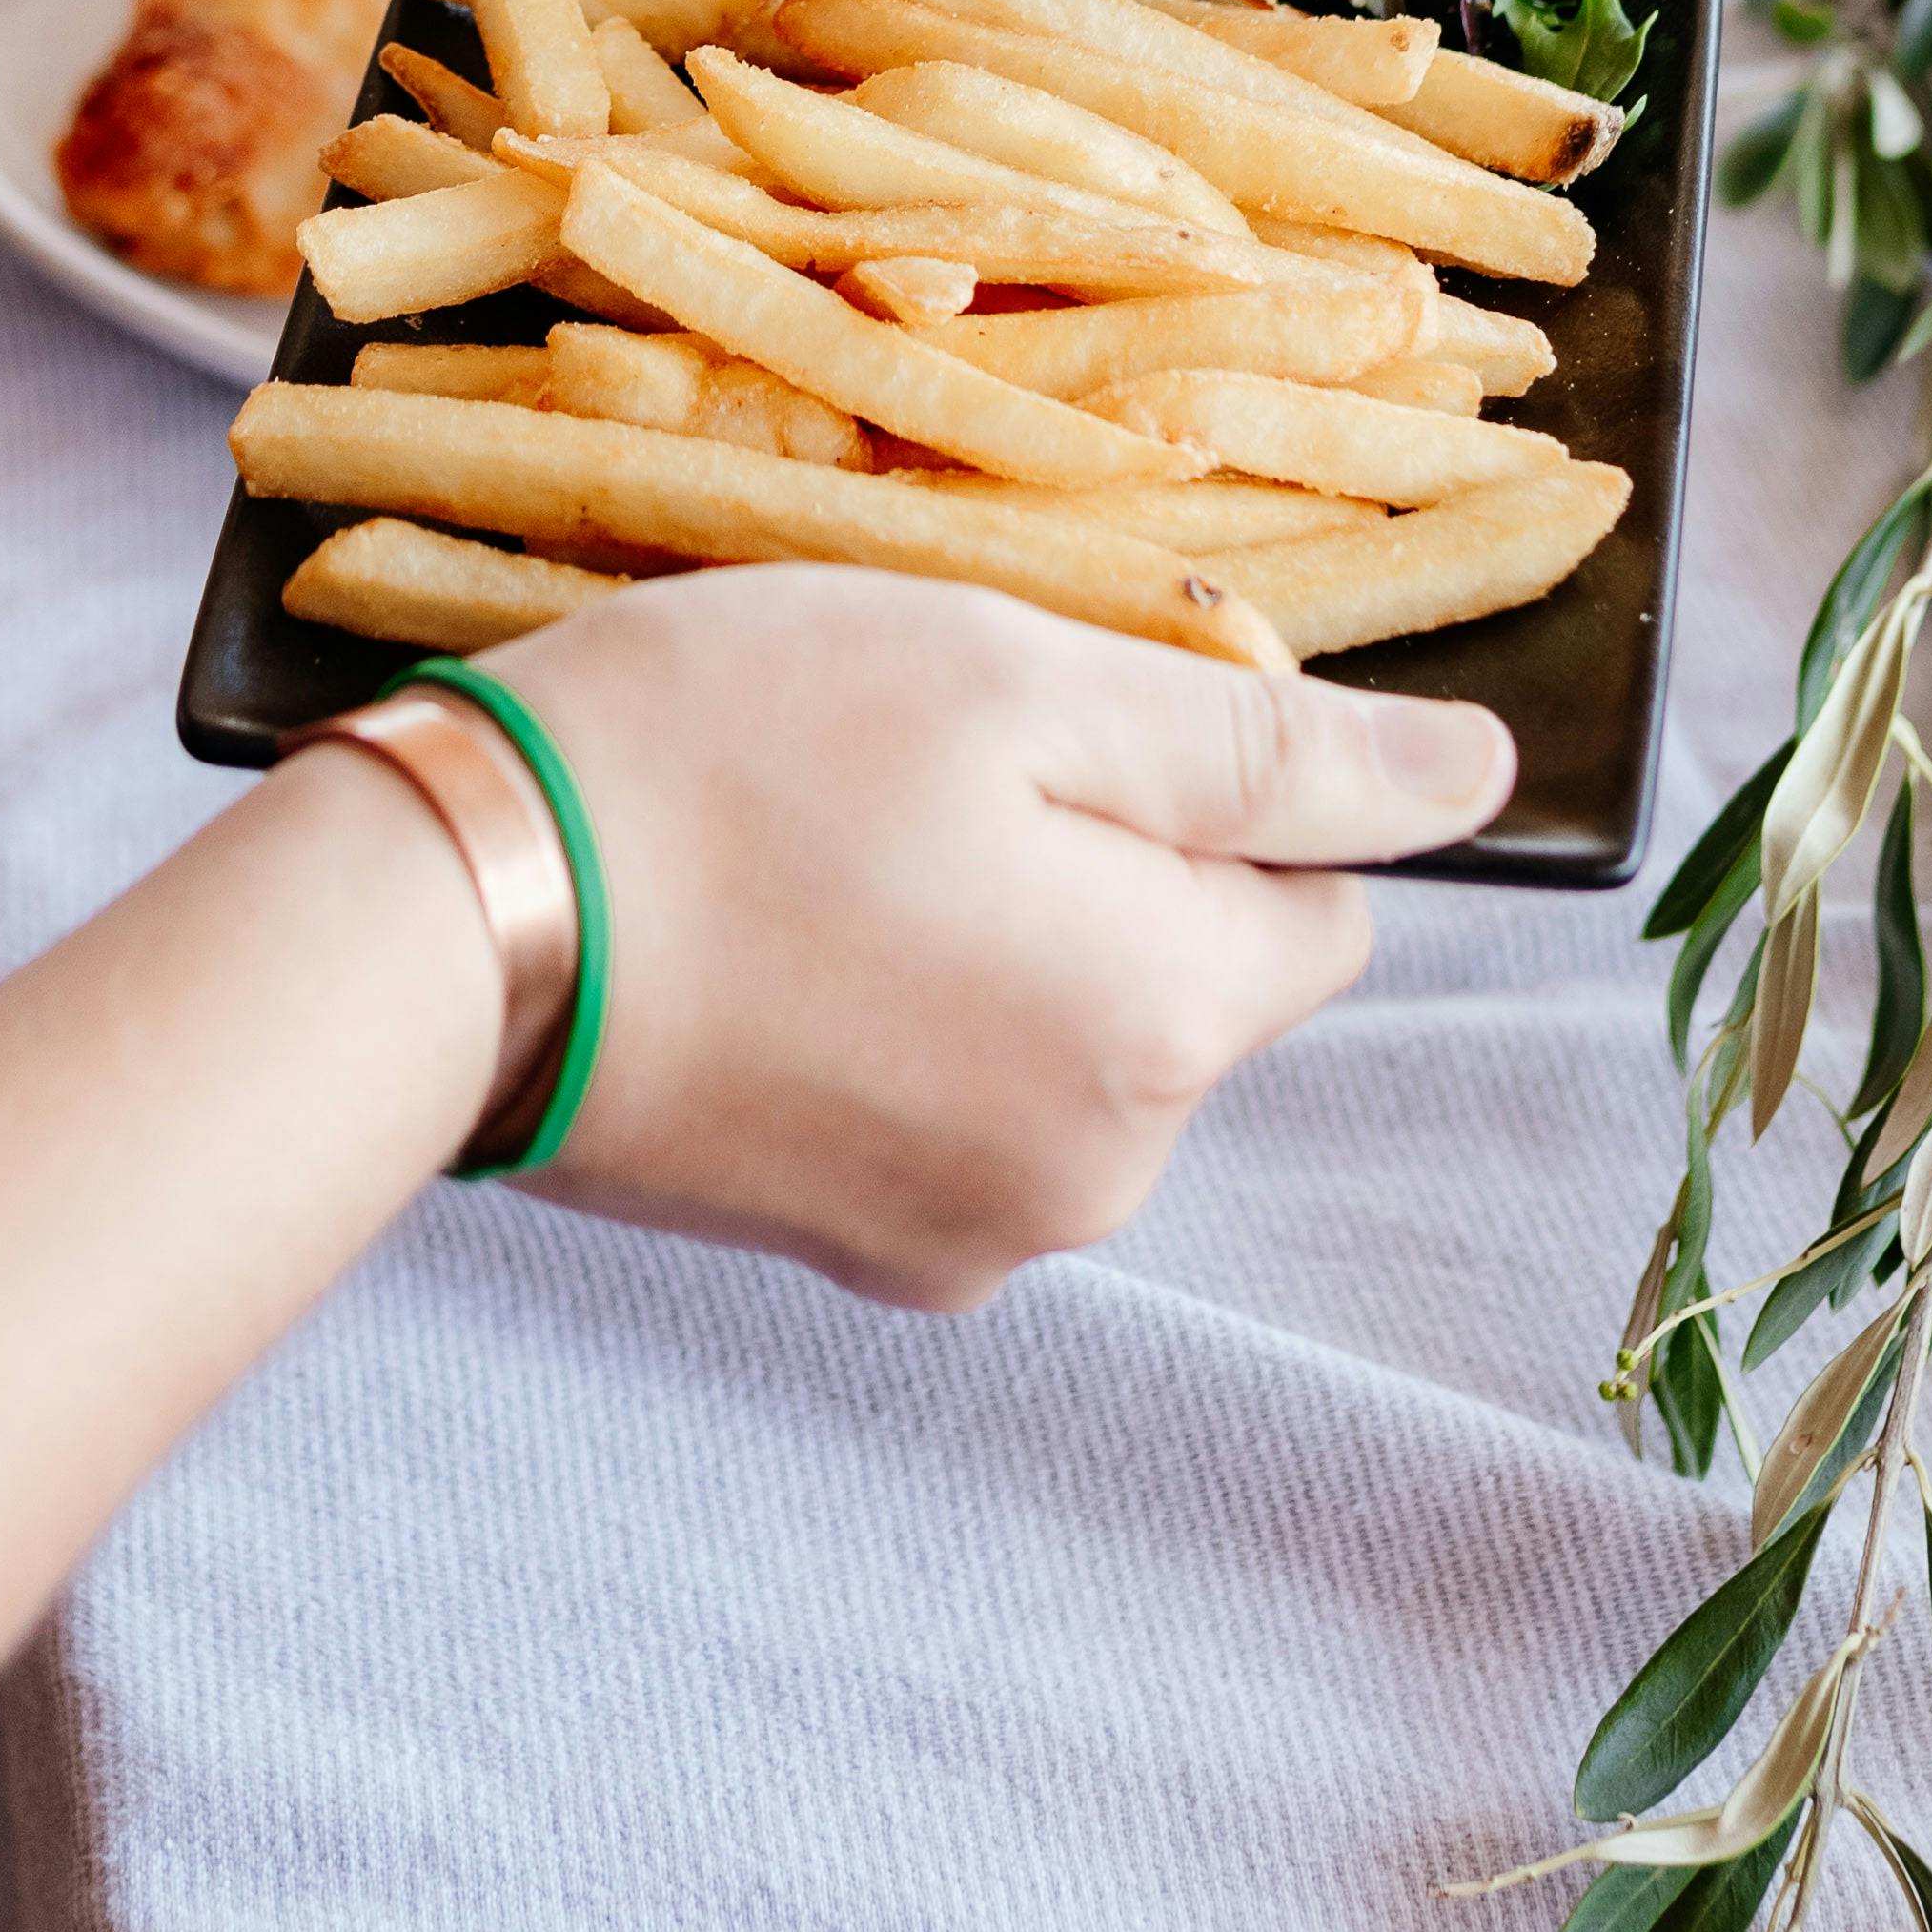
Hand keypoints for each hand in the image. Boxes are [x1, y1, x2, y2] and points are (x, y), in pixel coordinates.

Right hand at [496, 568, 1511, 1309]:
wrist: (452, 933)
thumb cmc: (728, 757)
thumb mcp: (1014, 678)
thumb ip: (1265, 743)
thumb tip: (1479, 778)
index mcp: (1172, 1022)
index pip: (1320, 894)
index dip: (1205, 775)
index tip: (1047, 703)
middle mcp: (1102, 1173)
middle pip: (1187, 979)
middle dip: (1093, 863)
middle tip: (909, 757)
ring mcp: (965, 1238)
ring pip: (1063, 1041)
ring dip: (989, 936)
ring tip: (820, 839)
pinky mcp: (847, 1253)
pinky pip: (947, 1109)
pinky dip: (894, 1019)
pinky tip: (773, 936)